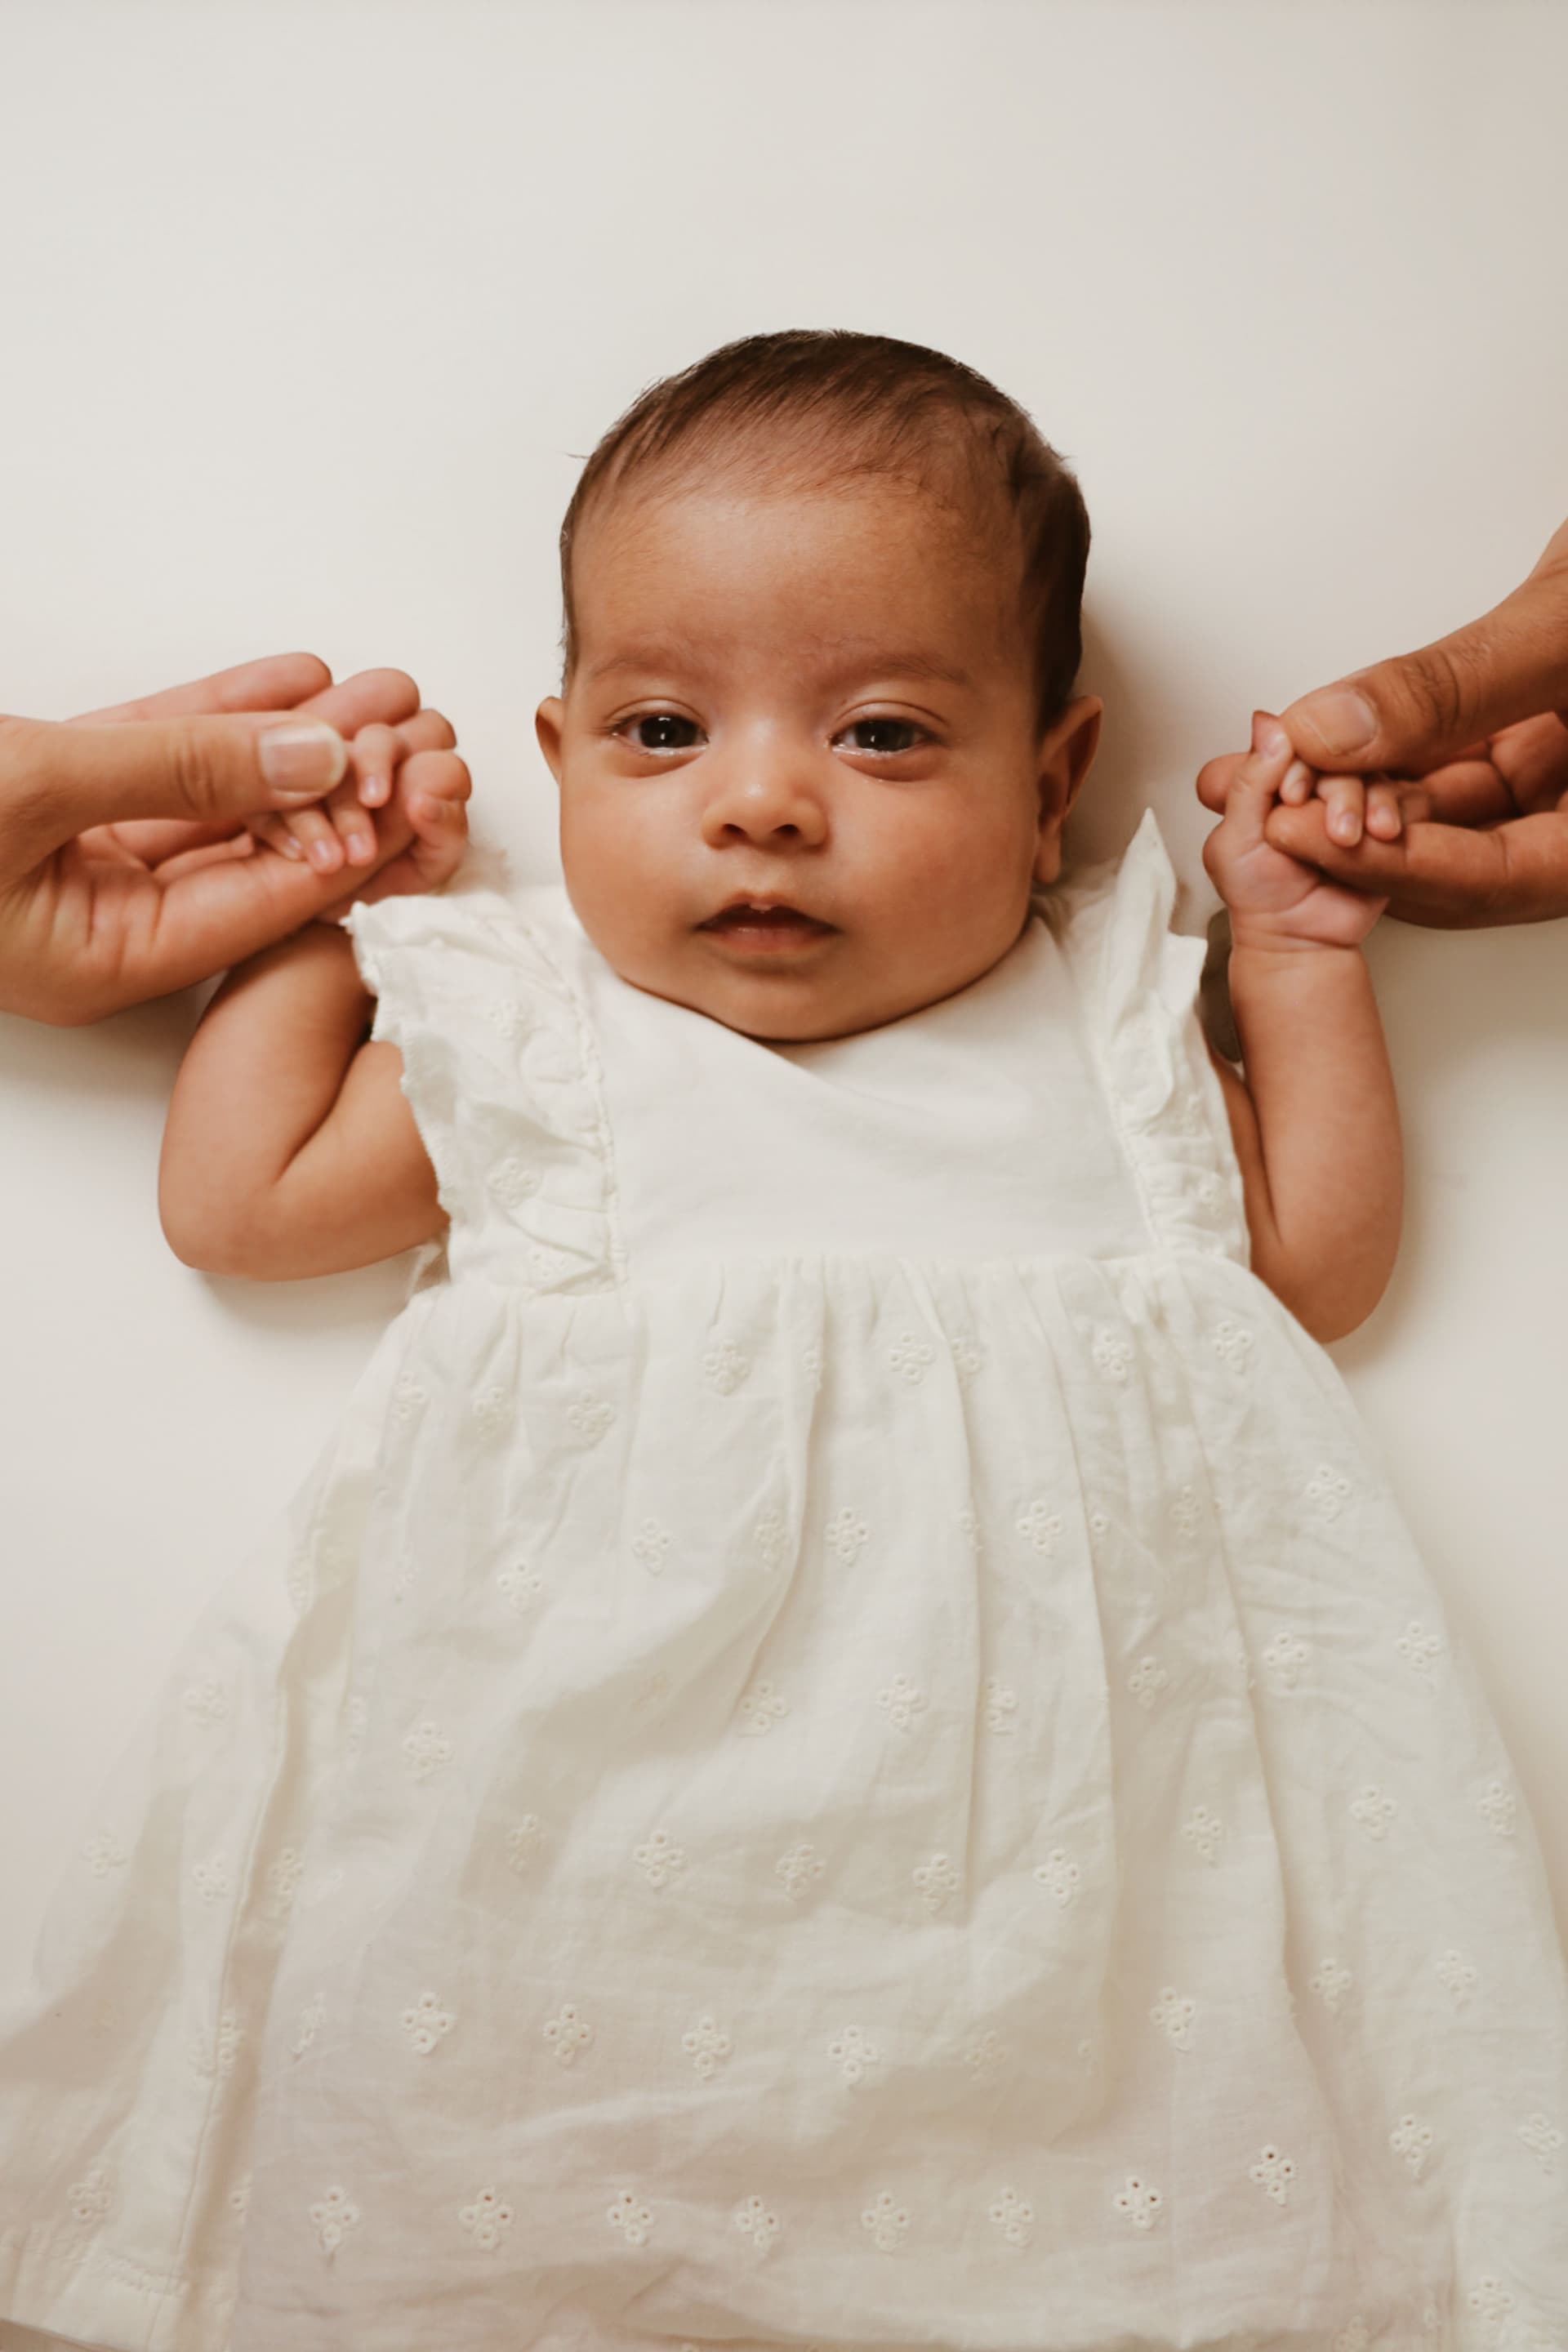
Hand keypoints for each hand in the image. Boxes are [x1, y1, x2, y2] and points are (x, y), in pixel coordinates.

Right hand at [0, 654, 465, 1020]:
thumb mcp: (36, 791)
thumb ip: (178, 772)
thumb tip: (315, 758)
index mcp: (108, 961)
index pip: (268, 901)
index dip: (353, 838)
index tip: (422, 783)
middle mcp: (104, 925)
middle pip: (253, 851)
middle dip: (333, 779)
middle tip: (411, 722)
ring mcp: (75, 865)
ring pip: (209, 797)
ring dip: (288, 739)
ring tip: (373, 687)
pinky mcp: (45, 802)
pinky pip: (152, 762)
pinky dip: (214, 718)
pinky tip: (291, 679)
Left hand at [1202, 712, 1387, 951]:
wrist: (1298, 940)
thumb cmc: (1258, 897)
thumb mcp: (1234, 842)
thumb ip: (1248, 786)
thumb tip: (1268, 728)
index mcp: (1269, 776)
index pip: (1291, 741)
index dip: (1296, 762)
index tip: (1292, 797)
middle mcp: (1312, 781)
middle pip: (1337, 755)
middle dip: (1338, 791)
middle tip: (1336, 829)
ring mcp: (1349, 798)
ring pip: (1372, 774)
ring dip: (1370, 803)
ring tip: (1358, 837)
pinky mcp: (1381, 818)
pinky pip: (1401, 798)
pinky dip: (1394, 813)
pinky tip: (1385, 834)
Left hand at [1205, 514, 1567, 926]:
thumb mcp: (1565, 625)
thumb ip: (1453, 686)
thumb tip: (1335, 728)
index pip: (1492, 878)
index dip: (1390, 864)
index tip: (1299, 833)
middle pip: (1454, 862)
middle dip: (1346, 834)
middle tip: (1250, 803)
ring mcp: (1559, 791)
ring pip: (1442, 817)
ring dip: (1348, 794)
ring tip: (1255, 767)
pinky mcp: (1535, 748)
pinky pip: (1448, 770)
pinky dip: (1378, 755)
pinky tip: (1307, 738)